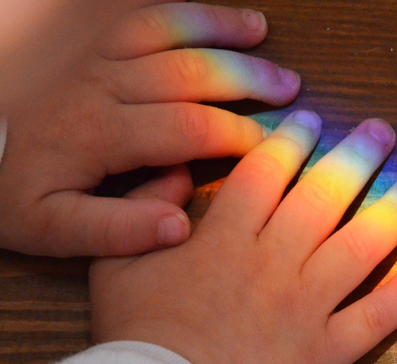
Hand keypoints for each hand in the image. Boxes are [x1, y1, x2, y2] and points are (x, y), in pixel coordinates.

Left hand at [0, 2, 300, 256]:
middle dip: (247, 79)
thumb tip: (180, 224)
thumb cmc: (7, 187)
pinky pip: (138, 11)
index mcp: (102, 132)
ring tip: (264, 32)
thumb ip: (115, 231)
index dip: (239, 136)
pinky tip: (212, 11)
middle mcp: (104, 83)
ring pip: (167, 30)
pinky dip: (181, 9)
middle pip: (190, 72)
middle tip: (291, 89)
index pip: (188, 129)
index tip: (275, 147)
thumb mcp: (51, 228)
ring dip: (219, 29)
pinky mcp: (81, 34)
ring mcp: (92, 51)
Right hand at [90, 111, 396, 363]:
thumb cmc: (137, 340)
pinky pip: (373, 319)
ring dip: (395, 212)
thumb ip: (145, 212)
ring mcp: (306, 307)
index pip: (267, 173)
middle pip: (325, 198)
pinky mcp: (325, 353)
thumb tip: (173, 171)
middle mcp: (275, 262)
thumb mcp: (116, 265)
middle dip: (357, 158)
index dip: (293, 141)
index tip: (314, 121)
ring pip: (360, 249)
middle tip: (382, 133)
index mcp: (227, 238)